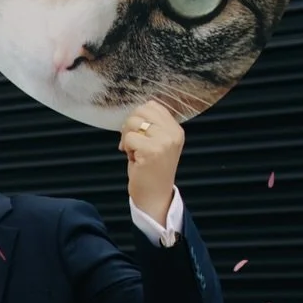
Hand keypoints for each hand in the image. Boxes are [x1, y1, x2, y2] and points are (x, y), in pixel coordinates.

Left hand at [118, 99, 182, 226]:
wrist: (155, 196)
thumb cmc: (151, 171)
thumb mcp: (158, 143)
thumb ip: (152, 125)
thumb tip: (135, 112)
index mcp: (176, 129)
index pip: (152, 106)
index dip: (138, 118)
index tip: (138, 134)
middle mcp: (173, 133)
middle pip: (140, 111)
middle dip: (130, 126)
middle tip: (132, 144)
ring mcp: (164, 141)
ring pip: (132, 122)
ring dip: (127, 138)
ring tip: (135, 152)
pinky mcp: (151, 151)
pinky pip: (128, 138)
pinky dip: (126, 148)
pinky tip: (134, 159)